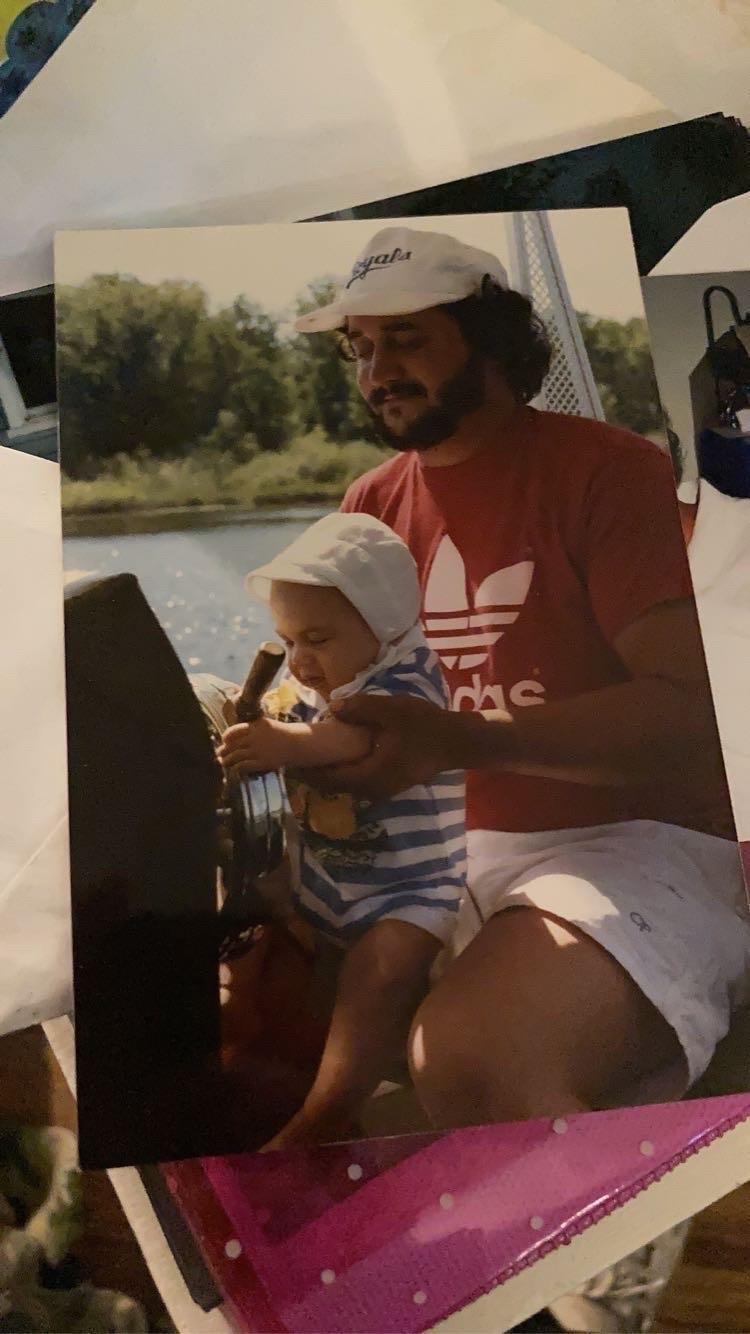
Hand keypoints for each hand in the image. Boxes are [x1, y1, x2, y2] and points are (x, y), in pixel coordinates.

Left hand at [218, 717, 294, 777]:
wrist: (296, 743)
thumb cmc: (279, 733)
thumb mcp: (264, 724)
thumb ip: (250, 728)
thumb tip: (233, 737)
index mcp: (254, 726)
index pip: (232, 732)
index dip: (225, 738)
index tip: (224, 742)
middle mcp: (254, 737)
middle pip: (232, 745)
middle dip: (223, 751)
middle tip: (220, 755)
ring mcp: (258, 750)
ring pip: (235, 756)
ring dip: (227, 761)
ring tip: (225, 763)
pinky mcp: (262, 762)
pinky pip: (244, 766)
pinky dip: (237, 768)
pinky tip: (235, 769)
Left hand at [305, 693, 456, 798]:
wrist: (458, 742)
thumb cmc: (425, 726)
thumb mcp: (392, 711)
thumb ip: (361, 709)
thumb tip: (332, 708)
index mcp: (371, 776)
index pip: (330, 780)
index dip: (309, 772)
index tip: (290, 760)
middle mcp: (374, 789)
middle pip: (336, 786)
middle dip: (317, 773)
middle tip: (298, 755)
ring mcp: (384, 789)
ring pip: (348, 785)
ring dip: (332, 773)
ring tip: (316, 754)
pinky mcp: (391, 783)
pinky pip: (360, 781)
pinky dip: (346, 771)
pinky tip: (342, 754)